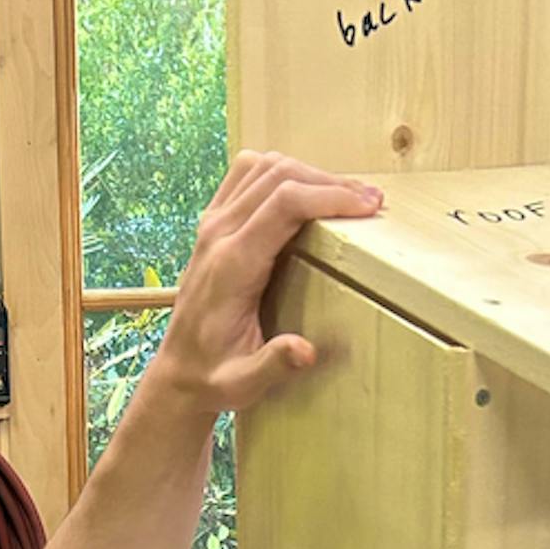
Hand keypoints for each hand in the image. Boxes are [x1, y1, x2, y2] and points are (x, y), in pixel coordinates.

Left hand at [151, 152, 384, 422]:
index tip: (368, 206)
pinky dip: (280, 172)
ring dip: (308, 173)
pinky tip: (306, 191)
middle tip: (371, 201)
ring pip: (263, 166)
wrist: (178, 370)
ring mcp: (212, 224)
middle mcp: (219, 234)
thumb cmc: (215, 375)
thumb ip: (273, 364)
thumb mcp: (243, 382)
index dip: (330, 196)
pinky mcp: (211, 223)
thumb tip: (305, 350)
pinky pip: (246, 174)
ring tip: (346, 195)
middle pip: (278, 175)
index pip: (284, 204)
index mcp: (232, 264)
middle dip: (330, 182)